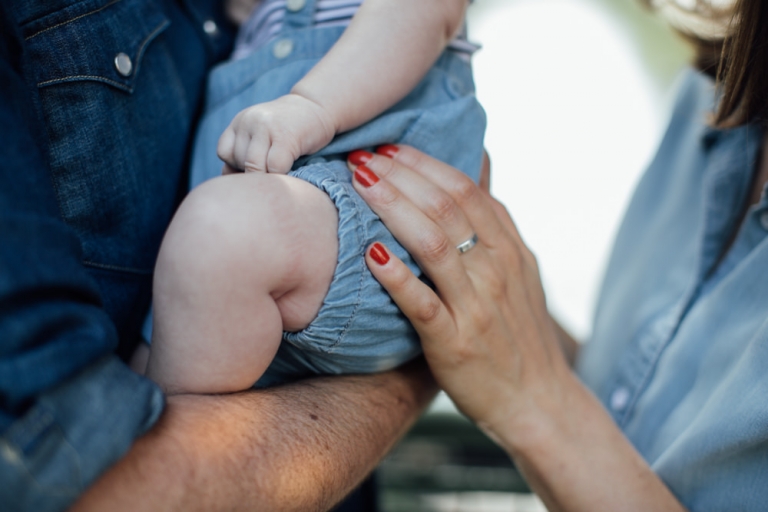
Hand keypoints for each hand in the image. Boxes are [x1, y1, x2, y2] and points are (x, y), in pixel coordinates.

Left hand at [217, 93, 336, 173]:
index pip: (224, 153)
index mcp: (239, 122)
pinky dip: (281, 177)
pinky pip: (275, 167)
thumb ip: (245, 154)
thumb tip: (230, 180)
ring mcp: (266, 127)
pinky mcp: (285, 136)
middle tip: (272, 174)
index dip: (237, 167)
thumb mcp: (260, 136)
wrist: (318, 106)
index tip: (257, 169)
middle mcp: (248, 121)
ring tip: (281, 176)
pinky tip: (290, 172)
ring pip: (254, 167)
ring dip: (267, 179)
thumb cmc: (290, 129)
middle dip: (254, 175)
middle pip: (239, 162)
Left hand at [345, 145, 574, 445]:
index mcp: (509, 248)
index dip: (423, 164)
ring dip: (393, 208)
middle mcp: (495, 270)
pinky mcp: (455, 343)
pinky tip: (371, 254)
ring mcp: (476, 305)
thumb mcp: (519, 272)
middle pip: (444, 207)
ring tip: (359, 186)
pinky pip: (423, 303)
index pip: (464, 189)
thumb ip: (495, 226)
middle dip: (400, 176)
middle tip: (362, 157)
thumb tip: (477, 170)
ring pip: (433, 244)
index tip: (389, 148)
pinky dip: (397, 276)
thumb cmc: (519, 335)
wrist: (539, 402)